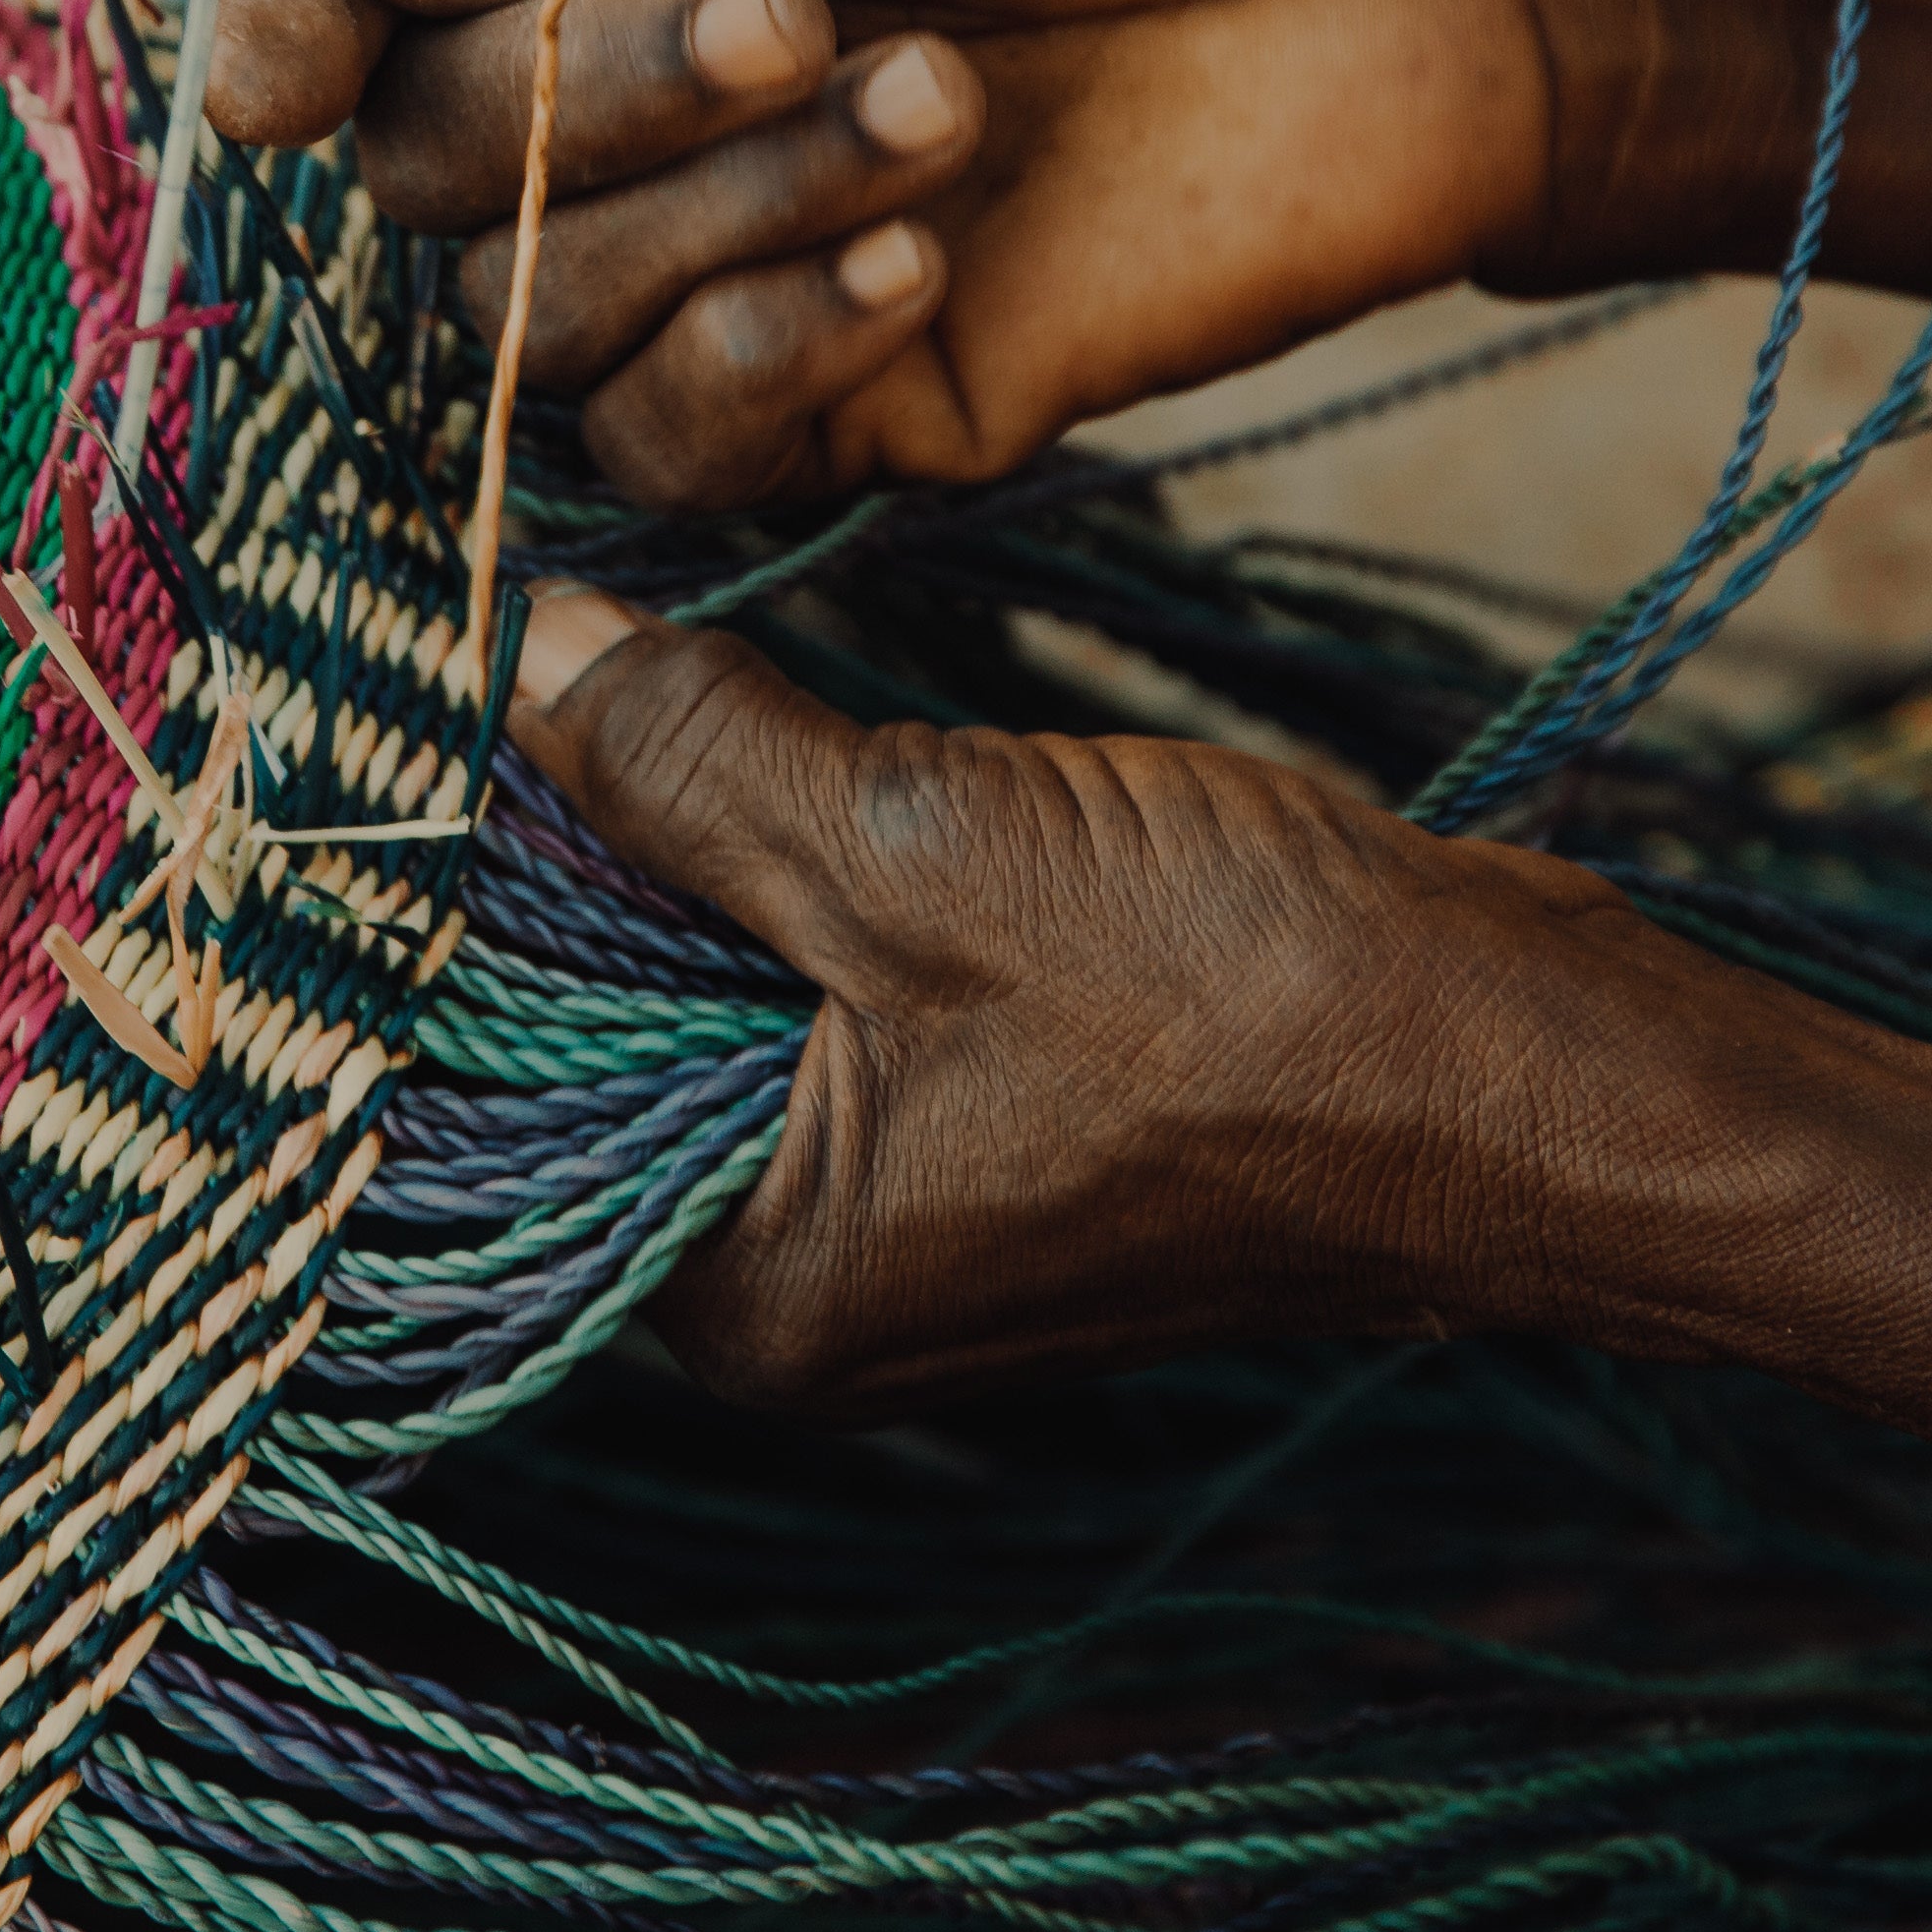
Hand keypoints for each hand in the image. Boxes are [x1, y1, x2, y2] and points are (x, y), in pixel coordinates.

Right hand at [206, 0, 1625, 507]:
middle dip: (584, 97)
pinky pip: (681, 449)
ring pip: (536, 328)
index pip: (345, 1)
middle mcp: (639, 104)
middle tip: (806, 5)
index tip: (274, 75)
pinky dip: (764, 347)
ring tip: (941, 102)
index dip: (271, 39)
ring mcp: (734, 264)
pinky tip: (921, 250)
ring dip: (712, 214)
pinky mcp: (850, 407)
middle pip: (424, 179)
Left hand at [503, 585, 1660, 1406]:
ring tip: (655, 673)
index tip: (397, 719)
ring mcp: (909, 1201)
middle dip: (574, 841)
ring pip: (720, 980)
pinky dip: (808, 858)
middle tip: (525, 645)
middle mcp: (805, 1277)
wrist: (1535, 1066)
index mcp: (749, 1287)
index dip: (444, 897)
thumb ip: (690, 759)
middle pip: (593, 1032)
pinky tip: (804, 740)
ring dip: (696, 829)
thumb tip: (515, 650)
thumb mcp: (921, 847)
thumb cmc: (1247, 1005)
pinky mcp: (997, 1114)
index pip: (494, 1097)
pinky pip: (836, 976)